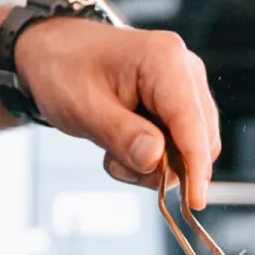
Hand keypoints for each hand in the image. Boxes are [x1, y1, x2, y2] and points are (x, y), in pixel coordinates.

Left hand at [12, 19, 222, 207]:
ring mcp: (185, 86)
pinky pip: (180, 144)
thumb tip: (156, 159)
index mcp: (165, 60)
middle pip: (199, 138)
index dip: (196, 165)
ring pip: (191, 146)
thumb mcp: (83, 107)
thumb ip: (121, 134)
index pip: (191, 121)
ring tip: (113, 153)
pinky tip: (122, 147)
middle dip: (164, 166)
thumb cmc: (65, 70)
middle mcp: (185, 70)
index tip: (195, 202)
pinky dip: (154, 158)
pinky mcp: (178, 102)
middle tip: (117, 164)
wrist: (54, 52)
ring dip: (155, 165)